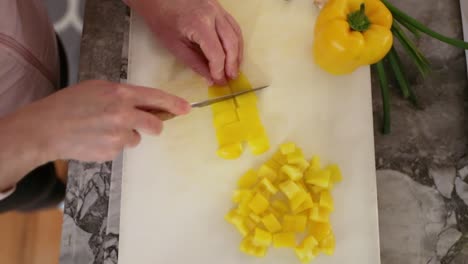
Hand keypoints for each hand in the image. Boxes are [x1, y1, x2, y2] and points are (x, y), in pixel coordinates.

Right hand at [6, 80, 189, 162]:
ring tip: (102, 129)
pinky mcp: (111, 152)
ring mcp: (118, 136)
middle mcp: (123, 114)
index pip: (156, 98)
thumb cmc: (70, 104)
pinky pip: (121, 149)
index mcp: (120, 94)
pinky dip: (112, 145)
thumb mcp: (98, 88)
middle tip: (142, 124)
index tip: (187, 109)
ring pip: (136, 138)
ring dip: (126, 135)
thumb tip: (147, 105)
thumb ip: (124, 95)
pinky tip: (95, 139)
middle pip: (155, 125)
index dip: (174, 104)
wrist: (46, 128)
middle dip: (153, 125)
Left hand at [128, 0, 243, 84]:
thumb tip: (210, 79)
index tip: (219, 82)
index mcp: (200, 24)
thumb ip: (195, 63)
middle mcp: (214, 14)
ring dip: (237, 54)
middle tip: (230, 79)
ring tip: (234, 69)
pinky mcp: (219, 8)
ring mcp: (219, 9)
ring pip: (236, 34)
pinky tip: (233, 53)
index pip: (217, 53)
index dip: (219, 70)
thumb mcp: (176, 46)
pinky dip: (235, 42)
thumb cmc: (162, 20)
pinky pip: (233, 26)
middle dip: (232, 64)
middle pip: (231, 43)